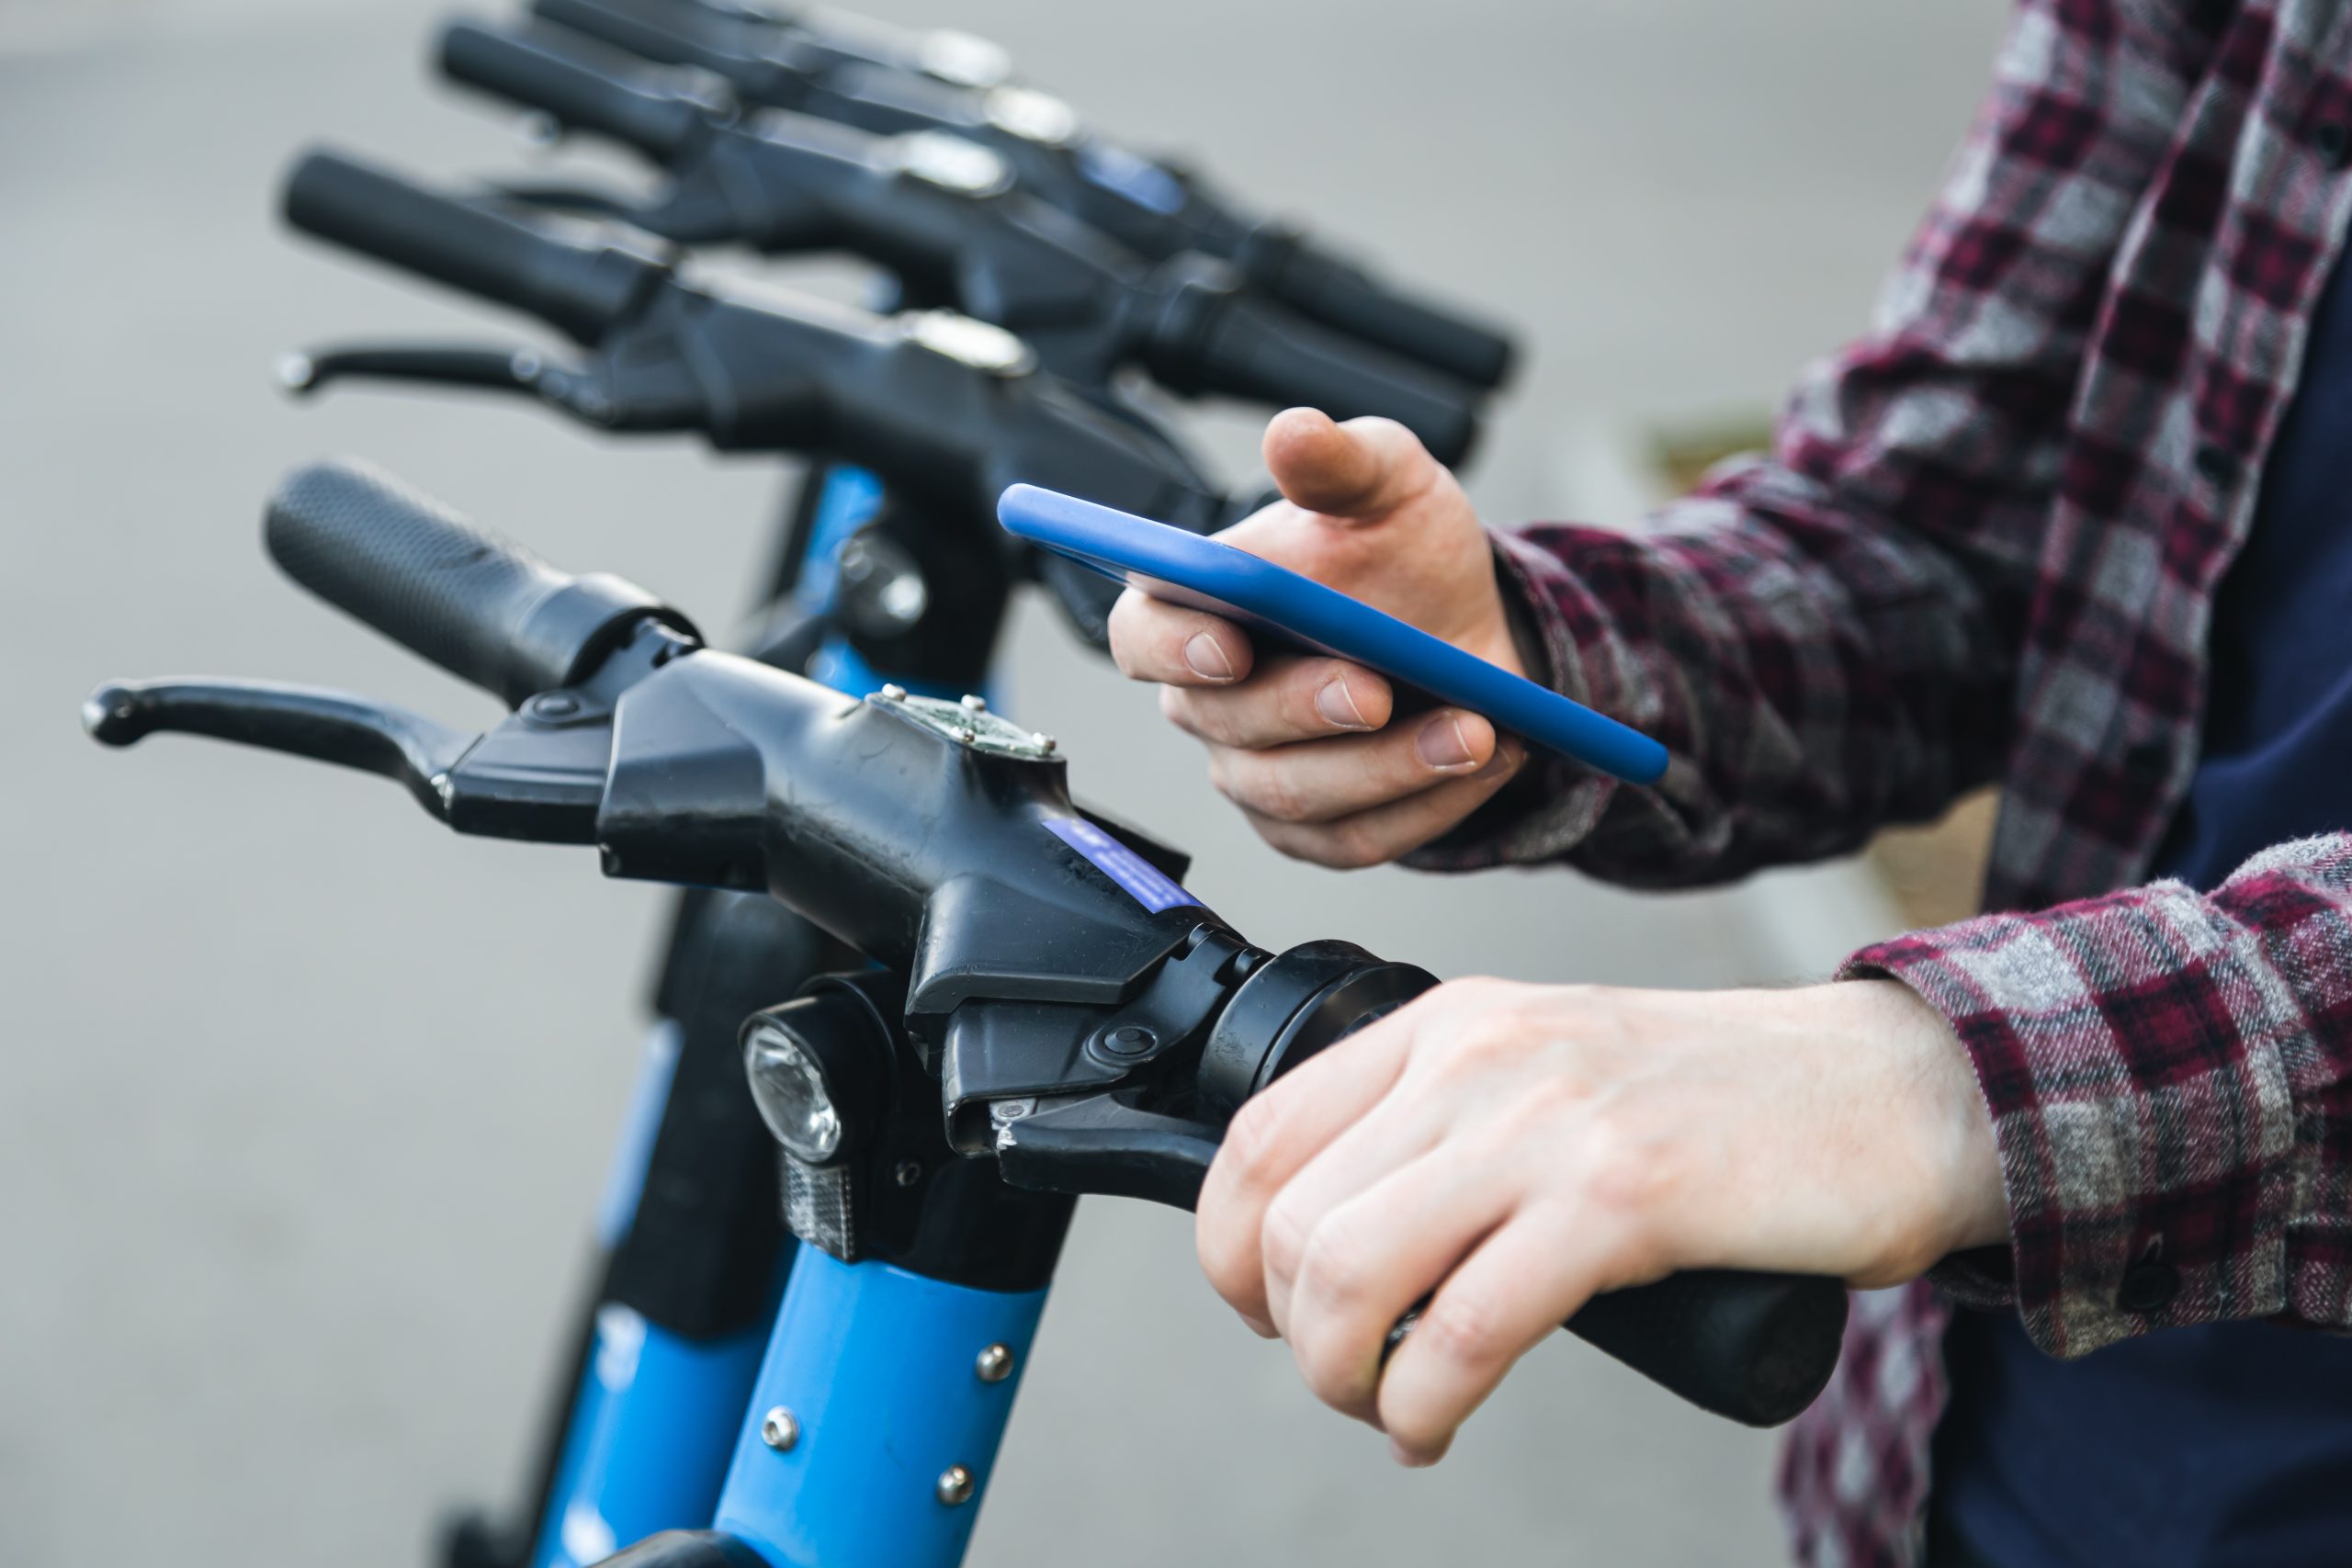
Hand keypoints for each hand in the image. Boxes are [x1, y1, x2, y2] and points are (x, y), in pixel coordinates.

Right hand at [1107, 409, 1530, 867]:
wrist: (1467, 630)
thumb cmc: (1401, 555)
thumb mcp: (1388, 484)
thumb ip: (1340, 461)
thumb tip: (1293, 433)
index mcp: (1195, 608)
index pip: (1139, 634)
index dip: (1171, 648)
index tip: (1230, 646)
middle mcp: (1210, 701)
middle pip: (1225, 724)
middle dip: (1307, 710)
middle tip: (1379, 690)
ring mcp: (1257, 773)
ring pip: (1294, 795)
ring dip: (1387, 768)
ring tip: (1475, 730)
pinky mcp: (1316, 830)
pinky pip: (1356, 839)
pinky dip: (1427, 807)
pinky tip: (1485, 761)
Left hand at [1196, 977, 2004, 1464]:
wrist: (1898, 1089)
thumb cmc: (1723, 1105)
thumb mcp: (1550, 1073)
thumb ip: (1448, 1125)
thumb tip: (1334, 1235)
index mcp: (1448, 1021)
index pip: (1261, 1131)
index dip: (1226, 1245)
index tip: (1260, 1308)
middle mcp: (1477, 1054)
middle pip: (1287, 1218)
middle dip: (1285, 1331)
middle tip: (1340, 1373)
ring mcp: (1546, 1121)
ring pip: (1347, 1272)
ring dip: (1337, 1375)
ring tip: (1384, 1406)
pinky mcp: (1621, 1198)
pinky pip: (1462, 1330)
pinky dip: (1422, 1406)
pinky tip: (1433, 1427)